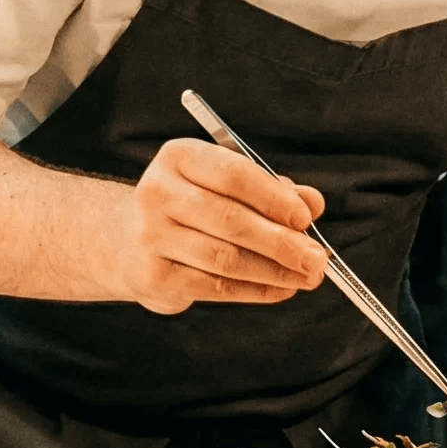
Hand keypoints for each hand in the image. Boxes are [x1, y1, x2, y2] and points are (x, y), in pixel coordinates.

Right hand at [111, 138, 327, 314]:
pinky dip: (256, 291)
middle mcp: (157, 192)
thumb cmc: (193, 205)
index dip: (273, 197)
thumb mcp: (227, 185)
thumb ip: (272, 190)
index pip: (232, 173)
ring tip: (307, 277)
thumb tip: (313, 203)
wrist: (128, 240)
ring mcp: (150, 235)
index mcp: (178, 156)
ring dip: (274, 272)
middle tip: (318, 259)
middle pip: (230, 220)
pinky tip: (281, 290)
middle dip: (282, 242)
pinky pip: (215, 286)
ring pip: (226, 258)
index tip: (305, 218)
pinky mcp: (153, 274)